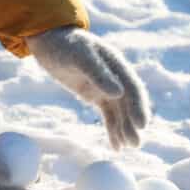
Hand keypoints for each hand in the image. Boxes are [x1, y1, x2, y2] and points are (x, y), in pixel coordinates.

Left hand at [27, 26, 150, 149]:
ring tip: (127, 149)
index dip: (138, 107)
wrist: (48, 40)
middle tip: (136, 144)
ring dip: (124, 129)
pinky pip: (108, 114)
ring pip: (119, 112)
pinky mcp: (94, 94)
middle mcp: (115, 77)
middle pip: (129, 104)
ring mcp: (105, 86)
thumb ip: (98, 74)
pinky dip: (112, 129)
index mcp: (116, 65)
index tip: (142, 125)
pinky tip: (115, 146)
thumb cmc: (64, 45)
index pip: (132, 88)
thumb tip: (118, 94)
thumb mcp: (80, 57)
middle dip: (133, 124)